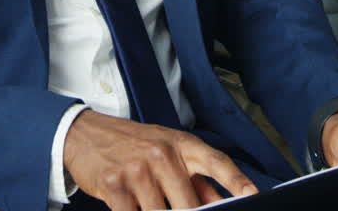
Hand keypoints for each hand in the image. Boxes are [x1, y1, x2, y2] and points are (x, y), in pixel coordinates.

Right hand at [63, 110, 256, 210]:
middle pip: (188, 204)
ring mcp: (138, 170)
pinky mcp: (115, 186)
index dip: (236, 180)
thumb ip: (196, 179)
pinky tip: (131, 207)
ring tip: (146, 201)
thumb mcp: (166, 151)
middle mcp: (162, 154)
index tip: (252, 195)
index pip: (216, 161)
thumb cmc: (132, 144)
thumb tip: (221, 204)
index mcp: (181, 144)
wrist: (85, 134)